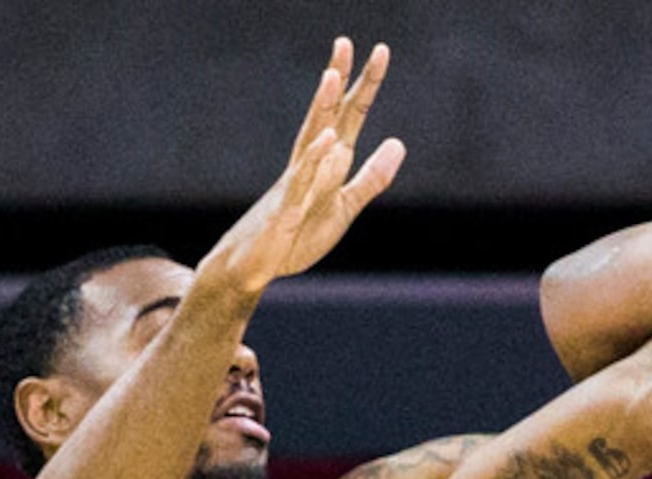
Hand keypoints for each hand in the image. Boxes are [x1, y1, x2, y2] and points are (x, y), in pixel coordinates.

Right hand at [198, 39, 404, 297]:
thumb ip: (372, 177)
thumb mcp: (345, 206)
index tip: (380, 52)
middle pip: (327, 114)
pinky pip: (301, 181)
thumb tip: (398, 142)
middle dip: (337, 79)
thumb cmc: (295, 234)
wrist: (252, 265)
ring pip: (310, 138)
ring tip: (332, 76)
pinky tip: (328, 139)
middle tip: (345, 42)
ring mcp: (296, 183)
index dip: (365, 86)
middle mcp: (311, 163)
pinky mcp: (286, 209)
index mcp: (329, 162)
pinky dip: (314, 160)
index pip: (350, 116)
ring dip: (321, 108)